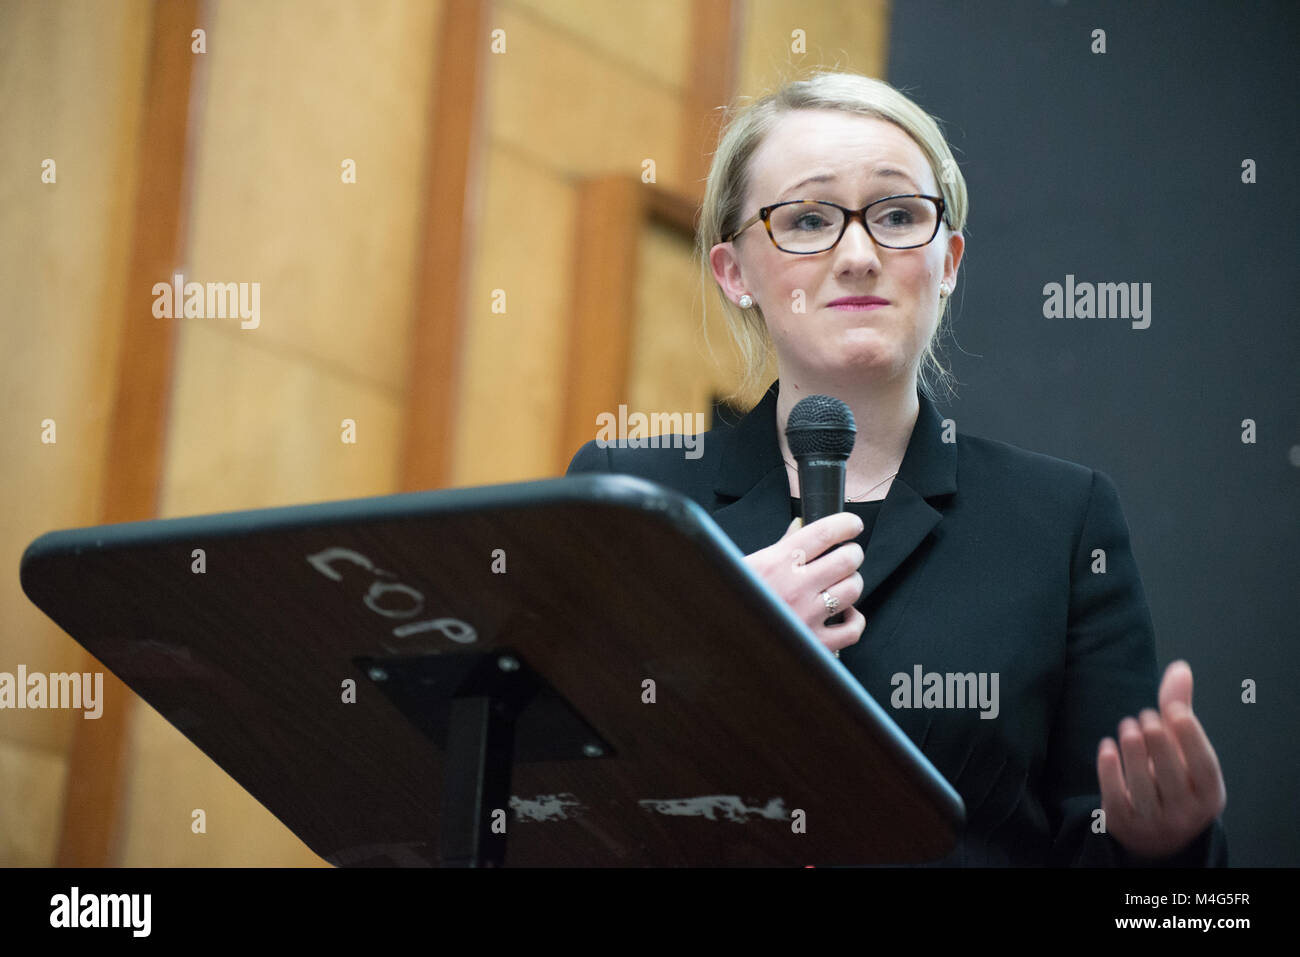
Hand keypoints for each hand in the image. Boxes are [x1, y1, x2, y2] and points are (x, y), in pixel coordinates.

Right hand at [742, 513, 866, 654]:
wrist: (717, 640)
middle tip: (848, 554)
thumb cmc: (730, 601)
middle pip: (846, 559)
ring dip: (853, 581)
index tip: (852, 525)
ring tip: (842, 582)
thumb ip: (780, 547)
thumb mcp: (748, 566)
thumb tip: (801, 526)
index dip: (846, 524)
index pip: (823, 533)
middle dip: (852, 553)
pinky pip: (852, 629)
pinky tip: (845, 613)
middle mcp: (795, 587)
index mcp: (776, 562)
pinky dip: (855, 619)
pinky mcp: (816, 644)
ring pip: (853, 589)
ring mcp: (807, 616)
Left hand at [1097, 660, 1226, 859]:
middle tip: (1144, 715)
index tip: (1175, 710)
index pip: (1204, 766)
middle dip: (1156, 739)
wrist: (1156, 832)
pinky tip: (1106, 746)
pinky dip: (1109, 770)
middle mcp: (1186, 813)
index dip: (1191, 738)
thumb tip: (1180, 667)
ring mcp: (1155, 822)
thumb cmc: (1174, 778)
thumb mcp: (1185, 752)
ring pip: (1142, 785)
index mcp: (1210, 795)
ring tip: (1127, 725)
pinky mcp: (1124, 824)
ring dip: (1132, 749)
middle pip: (1170, 773)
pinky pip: (1115, 796)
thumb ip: (1180, 711)